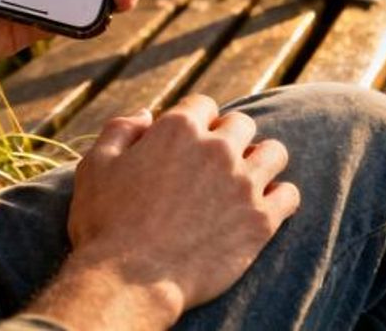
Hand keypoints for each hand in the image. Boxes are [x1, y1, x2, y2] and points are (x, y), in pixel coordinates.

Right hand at [63, 95, 300, 325]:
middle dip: (229, 135)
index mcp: (177, 128)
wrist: (130, 281)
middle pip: (242, 123)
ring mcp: (243, 184)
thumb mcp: (96, 163)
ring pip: (274, 152)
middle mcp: (216, 148)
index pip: (203, 104)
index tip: (187, 140)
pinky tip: (259, 206)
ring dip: (260, 159)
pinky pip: (289, 194)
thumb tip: (147, 114)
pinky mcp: (260, 221)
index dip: (194, 119)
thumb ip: (121, 128)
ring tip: (244, 177)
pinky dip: (278, 196)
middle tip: (213, 160)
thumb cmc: (105, 221)